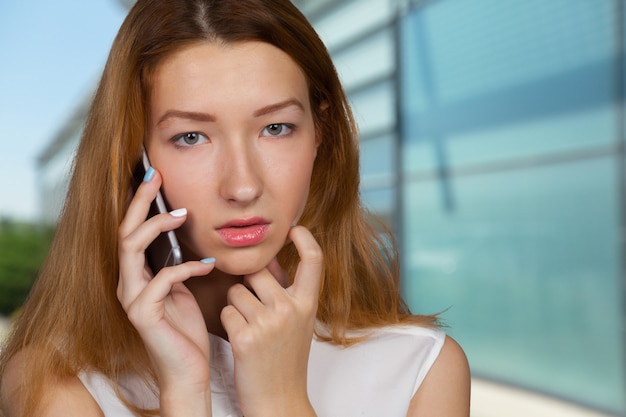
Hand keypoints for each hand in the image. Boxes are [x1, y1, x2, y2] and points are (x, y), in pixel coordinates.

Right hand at [117, 168, 214, 414]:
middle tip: (156, 176)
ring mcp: (131, 298)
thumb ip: (177, 266)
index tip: (154, 175)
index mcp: (136, 276)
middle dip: (139, 201)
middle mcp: (127, 283)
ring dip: (157, 226)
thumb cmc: (186, 330)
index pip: (131, 231)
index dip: (140, 203)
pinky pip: (162, 279)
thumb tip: (188, 238)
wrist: (187, 370)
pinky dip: (186, 268)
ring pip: (131, 248)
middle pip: (124, 231)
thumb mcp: (182, 290)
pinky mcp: (143, 313)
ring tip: (183, 214)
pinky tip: (208, 267)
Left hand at [221, 226, 321, 416]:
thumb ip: (287, 291)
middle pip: (258, 270)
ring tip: (250, 328)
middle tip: (255, 308)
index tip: (294, 228)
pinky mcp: (246, 338)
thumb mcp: (298, 323)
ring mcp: (269, 323)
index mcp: (308, 303)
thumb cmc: (286, 360)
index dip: (305, 237)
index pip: (315, 258)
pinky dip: (229, 324)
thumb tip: (272, 260)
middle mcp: (291, 309)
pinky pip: (227, 312)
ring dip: (236, 306)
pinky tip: (241, 340)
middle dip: (249, 282)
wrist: (280, 400)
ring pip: (236, 291)